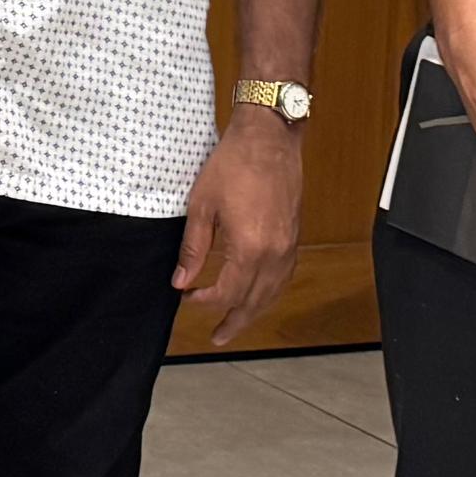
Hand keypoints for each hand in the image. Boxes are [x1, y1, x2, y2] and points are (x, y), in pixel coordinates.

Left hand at [174, 113, 303, 333]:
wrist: (269, 138)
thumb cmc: (232, 165)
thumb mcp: (201, 206)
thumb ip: (193, 248)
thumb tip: (181, 280)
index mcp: (249, 248)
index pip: (227, 292)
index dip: (206, 302)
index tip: (188, 298)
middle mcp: (274, 253)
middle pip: (254, 301)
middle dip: (234, 322)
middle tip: (218, 338)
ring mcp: (288, 246)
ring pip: (273, 292)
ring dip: (254, 311)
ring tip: (236, 324)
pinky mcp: (294, 237)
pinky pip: (284, 276)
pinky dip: (270, 291)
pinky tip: (259, 294)